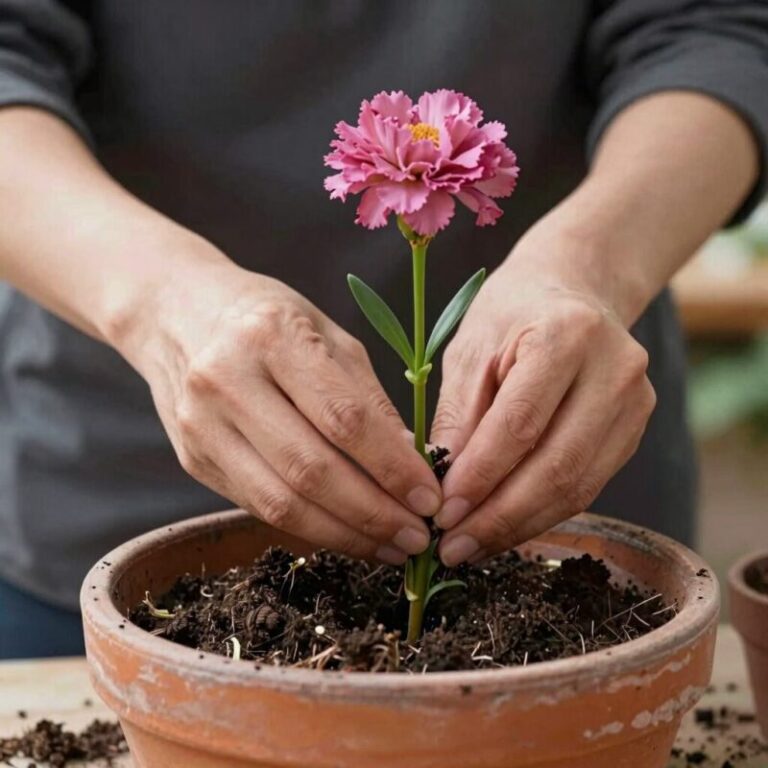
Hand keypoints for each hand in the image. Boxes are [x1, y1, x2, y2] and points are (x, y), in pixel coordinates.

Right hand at [122, 249, 440, 562]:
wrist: (176, 313)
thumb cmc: (268, 318)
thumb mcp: (328, 335)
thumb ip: (369, 399)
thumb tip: (413, 467)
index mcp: (272, 336)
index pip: (344, 418)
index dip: (392, 467)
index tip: (430, 498)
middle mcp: (228, 381)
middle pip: (310, 471)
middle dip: (374, 514)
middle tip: (418, 537)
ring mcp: (201, 425)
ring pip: (280, 503)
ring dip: (344, 535)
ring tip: (390, 547)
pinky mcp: (192, 459)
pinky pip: (258, 507)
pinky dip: (310, 528)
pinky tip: (347, 533)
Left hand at [430, 231, 655, 565]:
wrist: (573, 290)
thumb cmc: (511, 314)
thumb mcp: (471, 349)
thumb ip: (458, 415)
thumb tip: (442, 488)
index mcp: (566, 335)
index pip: (520, 424)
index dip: (480, 477)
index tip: (441, 515)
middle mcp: (614, 370)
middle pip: (556, 466)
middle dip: (498, 517)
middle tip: (451, 549)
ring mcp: (635, 402)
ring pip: (576, 487)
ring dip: (518, 525)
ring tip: (471, 547)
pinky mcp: (635, 429)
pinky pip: (586, 485)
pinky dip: (541, 513)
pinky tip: (503, 527)